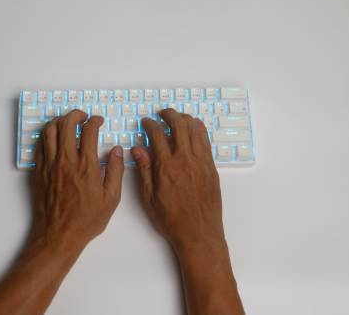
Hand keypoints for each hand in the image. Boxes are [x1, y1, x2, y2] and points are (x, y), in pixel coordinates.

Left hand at [30, 110, 124, 250]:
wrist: (58, 235)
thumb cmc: (86, 220)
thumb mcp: (111, 199)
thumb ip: (116, 171)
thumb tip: (117, 150)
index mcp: (86, 166)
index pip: (88, 131)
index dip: (94, 121)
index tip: (98, 121)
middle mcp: (66, 160)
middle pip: (66, 124)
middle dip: (75, 114)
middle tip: (82, 116)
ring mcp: (49, 164)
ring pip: (49, 130)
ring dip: (59, 120)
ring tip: (67, 122)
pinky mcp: (38, 171)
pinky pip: (39, 144)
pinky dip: (46, 134)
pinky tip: (53, 137)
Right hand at [131, 108, 223, 254]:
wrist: (199, 233)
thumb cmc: (171, 219)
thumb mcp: (149, 197)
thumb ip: (144, 169)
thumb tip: (137, 148)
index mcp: (166, 167)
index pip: (156, 135)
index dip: (149, 124)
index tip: (145, 122)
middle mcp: (185, 160)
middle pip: (178, 125)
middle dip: (168, 114)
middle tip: (161, 113)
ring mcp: (201, 162)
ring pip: (195, 129)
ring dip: (185, 118)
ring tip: (177, 117)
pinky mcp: (211, 167)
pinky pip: (206, 140)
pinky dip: (199, 129)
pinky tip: (193, 128)